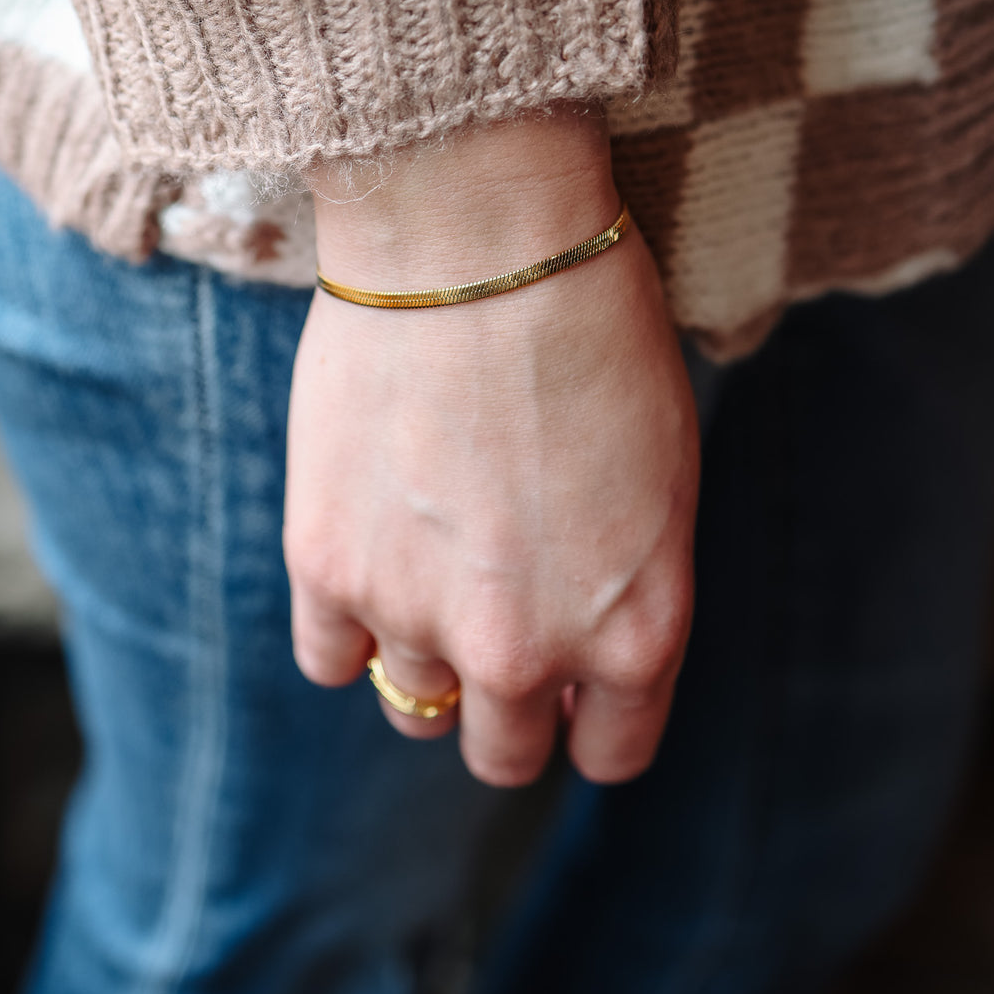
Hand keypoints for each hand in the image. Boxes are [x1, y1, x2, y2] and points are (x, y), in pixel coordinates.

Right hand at [285, 108, 699, 785]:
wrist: (478, 240)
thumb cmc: (594, 328)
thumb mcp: (665, 474)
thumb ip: (628, 586)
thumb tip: (578, 655)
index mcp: (637, 629)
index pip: (612, 751)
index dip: (591, 715)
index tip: (572, 681)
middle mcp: (529, 649)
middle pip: (503, 753)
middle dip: (509, 701)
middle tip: (495, 619)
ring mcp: (420, 617)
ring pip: (416, 706)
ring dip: (427, 648)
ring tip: (432, 549)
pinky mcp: (328, 570)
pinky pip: (331, 660)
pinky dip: (350, 623)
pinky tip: (370, 551)